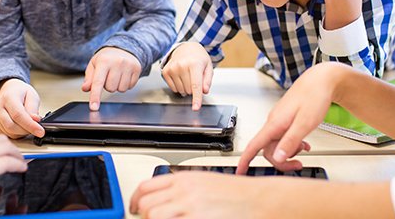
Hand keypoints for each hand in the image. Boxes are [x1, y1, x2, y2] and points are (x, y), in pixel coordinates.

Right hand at [0, 79, 43, 137]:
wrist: (9, 92)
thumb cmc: (21, 93)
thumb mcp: (32, 95)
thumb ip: (33, 108)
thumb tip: (35, 120)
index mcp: (8, 97)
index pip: (18, 115)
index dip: (30, 125)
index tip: (40, 131)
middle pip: (12, 126)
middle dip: (27, 130)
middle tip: (37, 127)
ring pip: (10, 133)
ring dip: (23, 133)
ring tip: (29, 124)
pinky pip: (7, 135)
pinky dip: (18, 134)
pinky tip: (22, 126)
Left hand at [81, 47, 141, 110]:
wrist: (123, 48)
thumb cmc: (106, 58)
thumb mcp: (94, 65)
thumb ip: (89, 78)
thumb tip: (86, 88)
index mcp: (104, 61)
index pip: (98, 82)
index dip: (95, 96)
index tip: (94, 107)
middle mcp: (117, 62)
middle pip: (110, 88)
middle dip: (107, 86)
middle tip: (108, 76)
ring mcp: (128, 66)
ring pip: (121, 89)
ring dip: (117, 86)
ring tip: (116, 75)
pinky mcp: (137, 69)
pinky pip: (129, 87)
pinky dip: (125, 84)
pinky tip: (124, 75)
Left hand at [130, 172, 270, 217]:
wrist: (260, 201)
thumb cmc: (238, 194)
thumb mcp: (205, 182)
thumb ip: (182, 188)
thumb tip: (163, 198)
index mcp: (184, 179)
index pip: (146, 187)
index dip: (134, 201)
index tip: (133, 209)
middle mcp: (185, 192)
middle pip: (146, 205)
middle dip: (144, 216)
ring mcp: (191, 209)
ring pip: (153, 217)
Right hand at [161, 42, 212, 109]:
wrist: (185, 48)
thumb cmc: (198, 58)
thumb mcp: (208, 66)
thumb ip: (207, 80)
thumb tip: (204, 91)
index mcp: (194, 64)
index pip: (196, 85)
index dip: (196, 98)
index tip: (195, 108)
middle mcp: (182, 65)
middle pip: (189, 90)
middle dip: (194, 88)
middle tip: (194, 77)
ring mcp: (172, 68)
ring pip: (181, 90)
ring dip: (186, 88)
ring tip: (188, 76)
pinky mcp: (165, 71)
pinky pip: (173, 88)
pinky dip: (179, 86)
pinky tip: (181, 77)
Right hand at [237, 63, 346, 173]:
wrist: (320, 80)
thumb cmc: (314, 96)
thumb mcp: (305, 123)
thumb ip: (290, 141)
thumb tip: (278, 157)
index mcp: (275, 123)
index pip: (254, 145)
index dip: (245, 160)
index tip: (239, 172)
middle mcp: (274, 122)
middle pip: (268, 149)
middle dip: (282, 160)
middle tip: (298, 164)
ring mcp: (279, 120)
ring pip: (277, 144)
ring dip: (290, 151)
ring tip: (305, 148)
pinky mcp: (285, 119)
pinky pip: (284, 137)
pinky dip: (293, 144)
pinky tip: (303, 143)